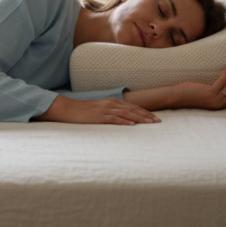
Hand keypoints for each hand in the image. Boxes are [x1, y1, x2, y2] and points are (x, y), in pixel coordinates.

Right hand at [34, 95, 160, 125]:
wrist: (67, 109)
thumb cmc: (83, 112)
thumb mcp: (99, 111)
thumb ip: (111, 114)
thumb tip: (123, 121)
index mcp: (112, 102)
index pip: (133, 107)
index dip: (145, 112)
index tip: (155, 117)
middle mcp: (110, 104)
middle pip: (133, 109)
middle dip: (147, 115)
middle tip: (158, 121)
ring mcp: (105, 110)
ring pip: (126, 113)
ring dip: (140, 118)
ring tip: (150, 123)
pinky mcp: (98, 117)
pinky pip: (114, 119)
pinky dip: (124, 121)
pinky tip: (132, 124)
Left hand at [175, 63, 225, 109]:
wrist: (176, 98)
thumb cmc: (188, 95)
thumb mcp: (205, 96)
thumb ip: (214, 92)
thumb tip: (223, 80)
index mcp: (220, 106)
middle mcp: (219, 104)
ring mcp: (215, 99)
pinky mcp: (209, 93)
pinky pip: (222, 81)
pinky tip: (225, 67)